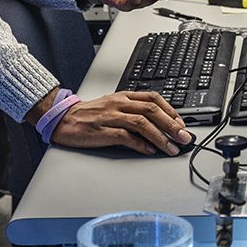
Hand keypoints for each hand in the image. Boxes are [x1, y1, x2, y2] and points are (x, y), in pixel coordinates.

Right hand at [50, 91, 192, 155]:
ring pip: (141, 123)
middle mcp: (119, 104)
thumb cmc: (89, 114)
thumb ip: (133, 111)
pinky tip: (149, 151)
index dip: (170, 110)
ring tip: (171, 148)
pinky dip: (140, 144)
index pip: (153, 98)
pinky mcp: (101, 132)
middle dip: (171, 125)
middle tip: (184, 137)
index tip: (181, 123)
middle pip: (151, 110)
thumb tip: (157, 124)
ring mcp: (110, 117)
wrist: (62, 118)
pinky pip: (125, 137)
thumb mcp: (113, 105)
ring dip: (160, 137)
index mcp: (123, 96)